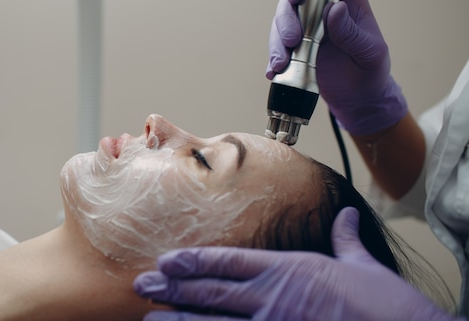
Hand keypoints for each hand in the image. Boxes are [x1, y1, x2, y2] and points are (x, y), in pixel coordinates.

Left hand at [134, 207, 458, 320]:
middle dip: (174, 286)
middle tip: (143, 283)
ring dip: (179, 318)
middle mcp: (274, 298)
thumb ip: (346, 241)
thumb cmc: (386, 306)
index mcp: (289, 271)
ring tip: (150, 316)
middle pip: (212, 290)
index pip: (230, 261)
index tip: (169, 259)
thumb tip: (345, 218)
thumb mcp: (363, 268)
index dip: (195, 260)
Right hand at [266, 0, 407, 135]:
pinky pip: (277, 50)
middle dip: (286, 21)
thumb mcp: (370, 52)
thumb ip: (352, 32)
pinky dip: (273, 61)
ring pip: (279, 26)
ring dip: (277, 44)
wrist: (360, 99)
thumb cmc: (371, 71)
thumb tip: (335, 9)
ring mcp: (304, 31)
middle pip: (290, 3)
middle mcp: (319, 12)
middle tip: (292, 41)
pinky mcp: (294, 51)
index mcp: (342, 0)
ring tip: (282, 64)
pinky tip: (274, 72)